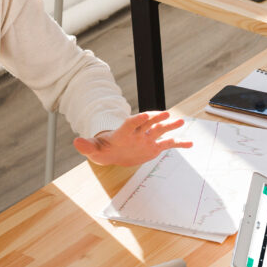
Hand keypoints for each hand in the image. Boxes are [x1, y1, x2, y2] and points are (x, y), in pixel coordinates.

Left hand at [73, 111, 191, 166]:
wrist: (113, 153)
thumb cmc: (103, 149)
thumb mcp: (94, 149)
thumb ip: (86, 146)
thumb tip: (76, 142)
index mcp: (124, 132)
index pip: (130, 123)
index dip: (136, 119)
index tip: (143, 115)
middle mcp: (138, 133)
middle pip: (148, 123)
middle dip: (156, 117)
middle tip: (166, 113)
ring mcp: (147, 139)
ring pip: (160, 130)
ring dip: (170, 126)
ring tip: (181, 121)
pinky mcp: (154, 147)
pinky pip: (168, 144)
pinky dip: (179, 143)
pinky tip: (190, 143)